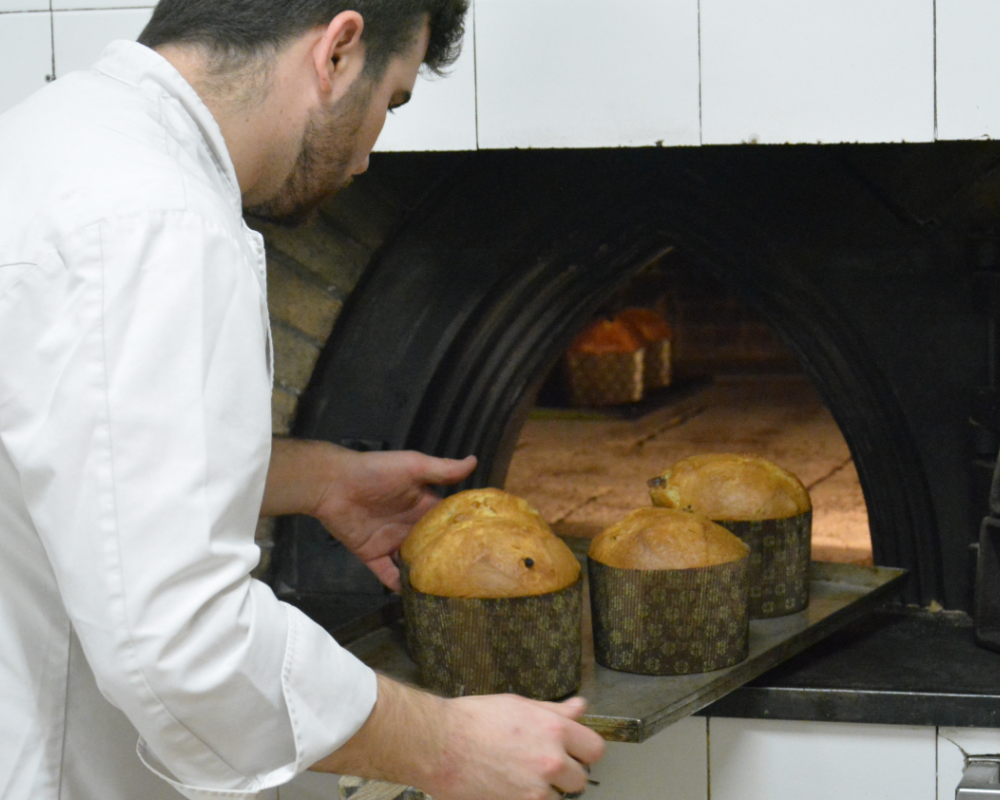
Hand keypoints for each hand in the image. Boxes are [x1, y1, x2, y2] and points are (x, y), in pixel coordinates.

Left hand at [262, 438, 475, 590]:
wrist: (334, 484)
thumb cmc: (376, 472)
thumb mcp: (413, 466)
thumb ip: (442, 469)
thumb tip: (474, 460)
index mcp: (422, 504)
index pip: (447, 520)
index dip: (464, 530)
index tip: (486, 545)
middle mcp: (410, 525)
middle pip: (433, 546)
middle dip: (449, 559)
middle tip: (473, 578)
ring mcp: (392, 542)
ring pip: (414, 564)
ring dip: (427, 576)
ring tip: (449, 593)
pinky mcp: (373, 556)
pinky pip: (389, 575)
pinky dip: (400, 587)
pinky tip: (416, 598)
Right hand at [429, 694, 604, 799]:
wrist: (438, 744)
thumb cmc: (472, 719)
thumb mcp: (518, 704)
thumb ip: (553, 711)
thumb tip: (579, 708)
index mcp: (554, 730)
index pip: (595, 749)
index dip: (583, 750)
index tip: (574, 752)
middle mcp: (550, 761)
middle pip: (580, 779)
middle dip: (564, 774)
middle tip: (541, 765)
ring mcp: (535, 790)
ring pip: (558, 798)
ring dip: (544, 791)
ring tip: (519, 775)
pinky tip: (509, 787)